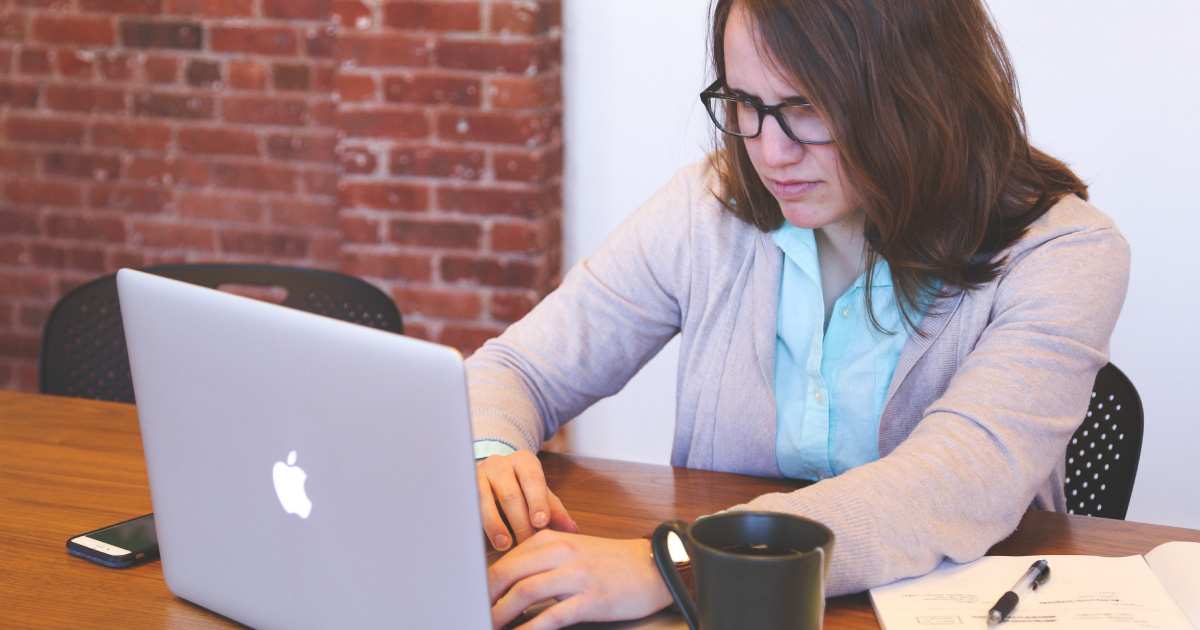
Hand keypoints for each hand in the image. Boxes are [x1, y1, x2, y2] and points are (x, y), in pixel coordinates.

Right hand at [477, 450, 577, 549]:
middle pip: (511, 494)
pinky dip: (477, 525)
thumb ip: (555, 511)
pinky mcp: (462, 488)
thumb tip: (572, 531)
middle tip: (528, 544)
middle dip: (520, 522)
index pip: (532, 479)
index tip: (541, 522)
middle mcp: (499, 463)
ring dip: (496, 526)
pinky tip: (482, 540)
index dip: (537, 501)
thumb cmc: (520, 489)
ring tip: (505, 545)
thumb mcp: (540, 496)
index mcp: (523, 461)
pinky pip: (469, 507)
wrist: (490, 477)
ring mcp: (477, 474)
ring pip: (485, 500)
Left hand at [488, 530, 673, 629]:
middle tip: (472, 613)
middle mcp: (561, 553)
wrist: (654, 566)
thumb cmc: (610, 562)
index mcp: (551, 540)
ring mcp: (576, 576)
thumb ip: (539, 560)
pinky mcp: (591, 599)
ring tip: (488, 626)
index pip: (505, 560)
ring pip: (525, 593)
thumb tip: (504, 581)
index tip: (469, 599)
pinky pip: (552, 616)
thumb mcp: (571, 550)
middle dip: (484, 598)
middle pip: (507, 574)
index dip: (482, 583)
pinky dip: (530, 629)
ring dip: (501, 614)